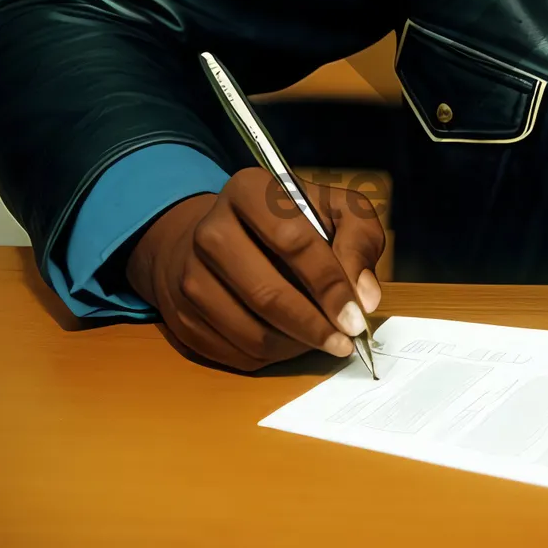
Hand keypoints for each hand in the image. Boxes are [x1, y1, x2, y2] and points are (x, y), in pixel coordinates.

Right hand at [126, 167, 384, 371]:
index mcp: (248, 191)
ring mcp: (189, 276)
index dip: (329, 284)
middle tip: (345, 341)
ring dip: (295, 345)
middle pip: (266, 294)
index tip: (356, 316)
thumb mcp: (336, 209)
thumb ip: (360, 239)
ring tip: (323, 339)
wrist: (224, 236)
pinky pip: (233, 352)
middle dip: (314, 325)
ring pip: (250, 331)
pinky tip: (292, 341)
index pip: (292, 242)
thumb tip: (365, 295)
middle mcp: (210, 230)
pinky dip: (272, 357)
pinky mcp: (181, 316)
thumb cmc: (292, 221)